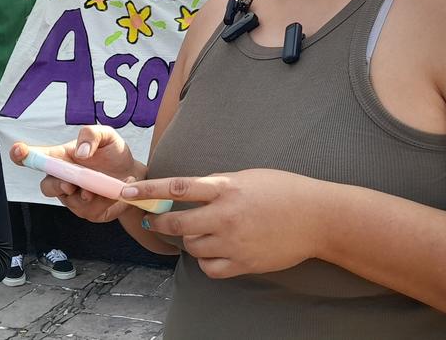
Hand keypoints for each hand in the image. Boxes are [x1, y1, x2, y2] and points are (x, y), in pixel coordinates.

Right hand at [11, 125, 140, 222]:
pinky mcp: (88, 212)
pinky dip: (103, 200)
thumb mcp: (107, 135)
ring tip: (103, 186)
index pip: (36, 157)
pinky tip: (113, 191)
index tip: (18, 151)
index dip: (22, 155)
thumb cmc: (114, 153)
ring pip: (70, 200)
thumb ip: (91, 135)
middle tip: (71, 184)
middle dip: (57, 185)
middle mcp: (63, 179)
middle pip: (47, 186)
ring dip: (85, 194)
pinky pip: (89, 210)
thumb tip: (80, 153)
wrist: (134, 174)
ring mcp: (73, 198)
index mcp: (61, 158)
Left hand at [126, 169, 325, 277]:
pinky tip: (214, 251)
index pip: (177, 187)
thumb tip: (190, 192)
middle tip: (153, 221)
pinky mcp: (243, 263)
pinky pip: (209, 268)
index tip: (128, 192)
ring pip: (191, 247)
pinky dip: (206, 261)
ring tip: (202, 232)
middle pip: (177, 223)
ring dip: (189, 240)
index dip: (148, 191)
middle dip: (159, 223)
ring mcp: (233, 242)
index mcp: (226, 188)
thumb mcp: (247, 177)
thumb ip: (218, 185)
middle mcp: (226, 215)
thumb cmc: (284, 191)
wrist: (317, 218)